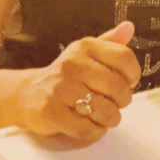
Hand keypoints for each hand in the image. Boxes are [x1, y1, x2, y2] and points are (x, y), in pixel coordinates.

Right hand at [15, 21, 140, 143]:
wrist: (27, 93)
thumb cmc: (64, 76)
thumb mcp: (85, 54)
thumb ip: (110, 42)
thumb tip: (128, 27)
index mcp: (84, 47)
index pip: (124, 58)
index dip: (132, 75)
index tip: (128, 82)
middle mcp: (72, 64)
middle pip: (118, 88)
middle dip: (122, 101)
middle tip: (114, 103)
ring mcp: (60, 87)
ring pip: (105, 111)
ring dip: (109, 119)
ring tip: (101, 115)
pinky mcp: (51, 111)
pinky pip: (86, 129)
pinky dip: (93, 132)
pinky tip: (88, 124)